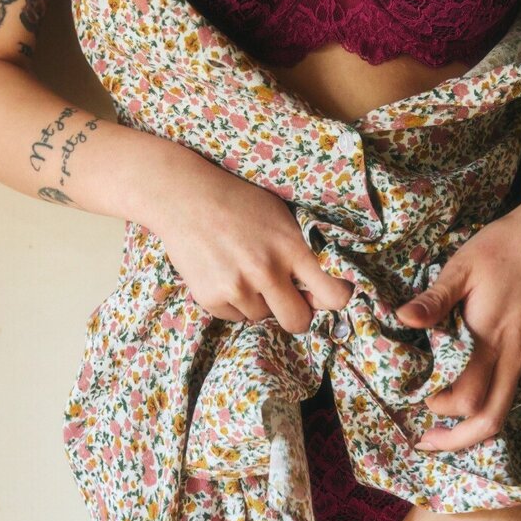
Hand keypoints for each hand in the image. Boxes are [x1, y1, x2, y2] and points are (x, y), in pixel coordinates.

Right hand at [149, 154, 353, 333]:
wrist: (185, 198)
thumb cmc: (238, 203)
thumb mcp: (281, 217)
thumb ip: (302, 252)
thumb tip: (319, 294)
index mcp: (291, 248)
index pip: (334, 294)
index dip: (336, 301)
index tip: (328, 297)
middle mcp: (266, 272)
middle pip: (298, 321)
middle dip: (296, 314)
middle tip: (288, 300)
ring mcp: (237, 288)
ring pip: (262, 317)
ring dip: (259, 302)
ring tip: (243, 271)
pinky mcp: (211, 298)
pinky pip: (235, 317)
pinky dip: (234, 303)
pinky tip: (224, 274)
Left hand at [394, 189, 520, 451]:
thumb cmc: (508, 243)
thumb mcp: (464, 264)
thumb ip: (435, 298)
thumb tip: (403, 319)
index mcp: (492, 337)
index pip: (468, 398)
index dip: (443, 408)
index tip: (422, 401)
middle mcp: (517, 353)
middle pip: (492, 418)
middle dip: (459, 439)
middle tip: (428, 442)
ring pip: (506, 400)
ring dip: (476, 414)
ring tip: (447, 416)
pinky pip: (518, 376)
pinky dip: (494, 384)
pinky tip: (477, 370)